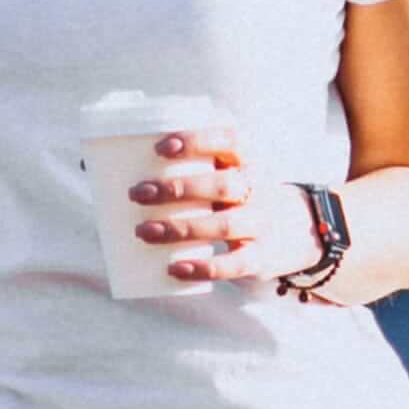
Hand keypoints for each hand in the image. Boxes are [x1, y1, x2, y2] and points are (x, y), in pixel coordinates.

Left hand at [127, 133, 289, 287]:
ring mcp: (262, 224)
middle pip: (221, 185)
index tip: (161, 148)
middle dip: (177, 189)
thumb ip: (191, 165)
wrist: (297, 228)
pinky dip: (204, 268)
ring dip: (180, 229)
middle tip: (137, 193)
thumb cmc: (240, 194)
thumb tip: (111, 162)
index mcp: (249, 159)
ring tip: (143, 231)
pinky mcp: (261, 257)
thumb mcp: (229, 171)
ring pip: (224, 225)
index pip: (230, 141)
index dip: (197, 142)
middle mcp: (259, 188)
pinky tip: (175, 268)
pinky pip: (234, 264)